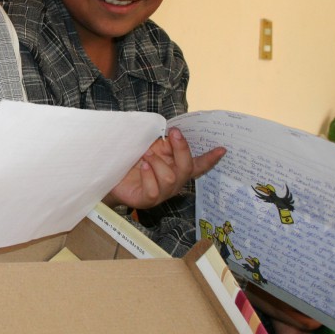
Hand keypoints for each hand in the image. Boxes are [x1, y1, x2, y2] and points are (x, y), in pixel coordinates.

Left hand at [106, 128, 224, 209]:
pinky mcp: (147, 200)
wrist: (112, 178)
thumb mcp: (152, 149)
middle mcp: (173, 182)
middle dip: (182, 149)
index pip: (197, 164)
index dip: (210, 159)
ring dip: (157, 162)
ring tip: (145, 154)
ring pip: (170, 178)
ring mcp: (162, 193)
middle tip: (173, 134)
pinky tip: (142, 166)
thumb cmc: (133, 162)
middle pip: (186, 168)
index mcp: (176, 168)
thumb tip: (175, 132)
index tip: (222, 149)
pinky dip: (149, 175)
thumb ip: (165, 144)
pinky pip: (154, 190)